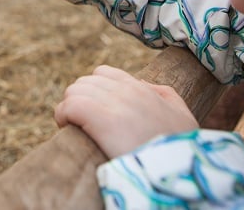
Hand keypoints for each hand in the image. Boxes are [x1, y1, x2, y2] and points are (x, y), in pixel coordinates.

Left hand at [54, 65, 198, 157]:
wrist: (180, 170)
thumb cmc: (181, 149)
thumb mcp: (181, 116)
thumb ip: (164, 95)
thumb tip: (142, 85)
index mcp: (141, 89)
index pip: (103, 74)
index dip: (93, 90)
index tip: (93, 109)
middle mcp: (126, 90)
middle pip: (84, 82)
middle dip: (79, 100)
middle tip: (80, 121)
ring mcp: (113, 103)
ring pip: (74, 91)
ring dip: (69, 108)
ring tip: (72, 125)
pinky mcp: (100, 119)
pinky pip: (68, 106)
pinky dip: (62, 116)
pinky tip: (66, 127)